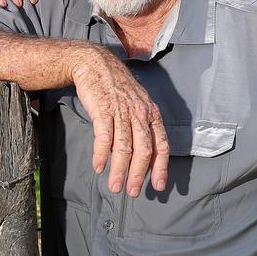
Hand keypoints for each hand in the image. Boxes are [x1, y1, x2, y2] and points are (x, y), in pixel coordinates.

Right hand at [69, 46, 168, 196]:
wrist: (94, 63)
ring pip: (124, 147)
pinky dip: (101, 154)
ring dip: (119, 170)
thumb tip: (141, 155)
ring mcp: (121, 111)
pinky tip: (98, 166)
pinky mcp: (103, 109)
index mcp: (151, 113)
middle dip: (139, 174)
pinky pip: (104, 137)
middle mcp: (139, 113)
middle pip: (144, 150)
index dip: (161, 168)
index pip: (161, 145)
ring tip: (114, 187)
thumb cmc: (115, 86)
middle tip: (132, 192)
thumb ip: (141, 127)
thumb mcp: (136, 103)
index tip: (158, 186)